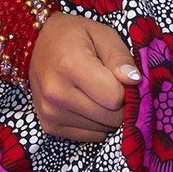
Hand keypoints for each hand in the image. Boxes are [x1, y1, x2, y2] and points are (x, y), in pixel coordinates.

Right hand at [28, 12, 140, 142]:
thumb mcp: (102, 34)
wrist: (38, 43)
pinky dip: (96, 124)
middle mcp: (56, 93)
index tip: (121, 77)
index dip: (126, 89)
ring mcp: (50, 113)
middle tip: (113, 86)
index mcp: (69, 65)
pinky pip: (90, 137)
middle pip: (110, 117)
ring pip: (102, 130)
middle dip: (120, 104)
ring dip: (108, 115)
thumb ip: (120, 57)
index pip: (114, 97)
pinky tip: (88, 104)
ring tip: (97, 92)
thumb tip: (134, 81)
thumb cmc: (74, 36)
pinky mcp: (49, 127)